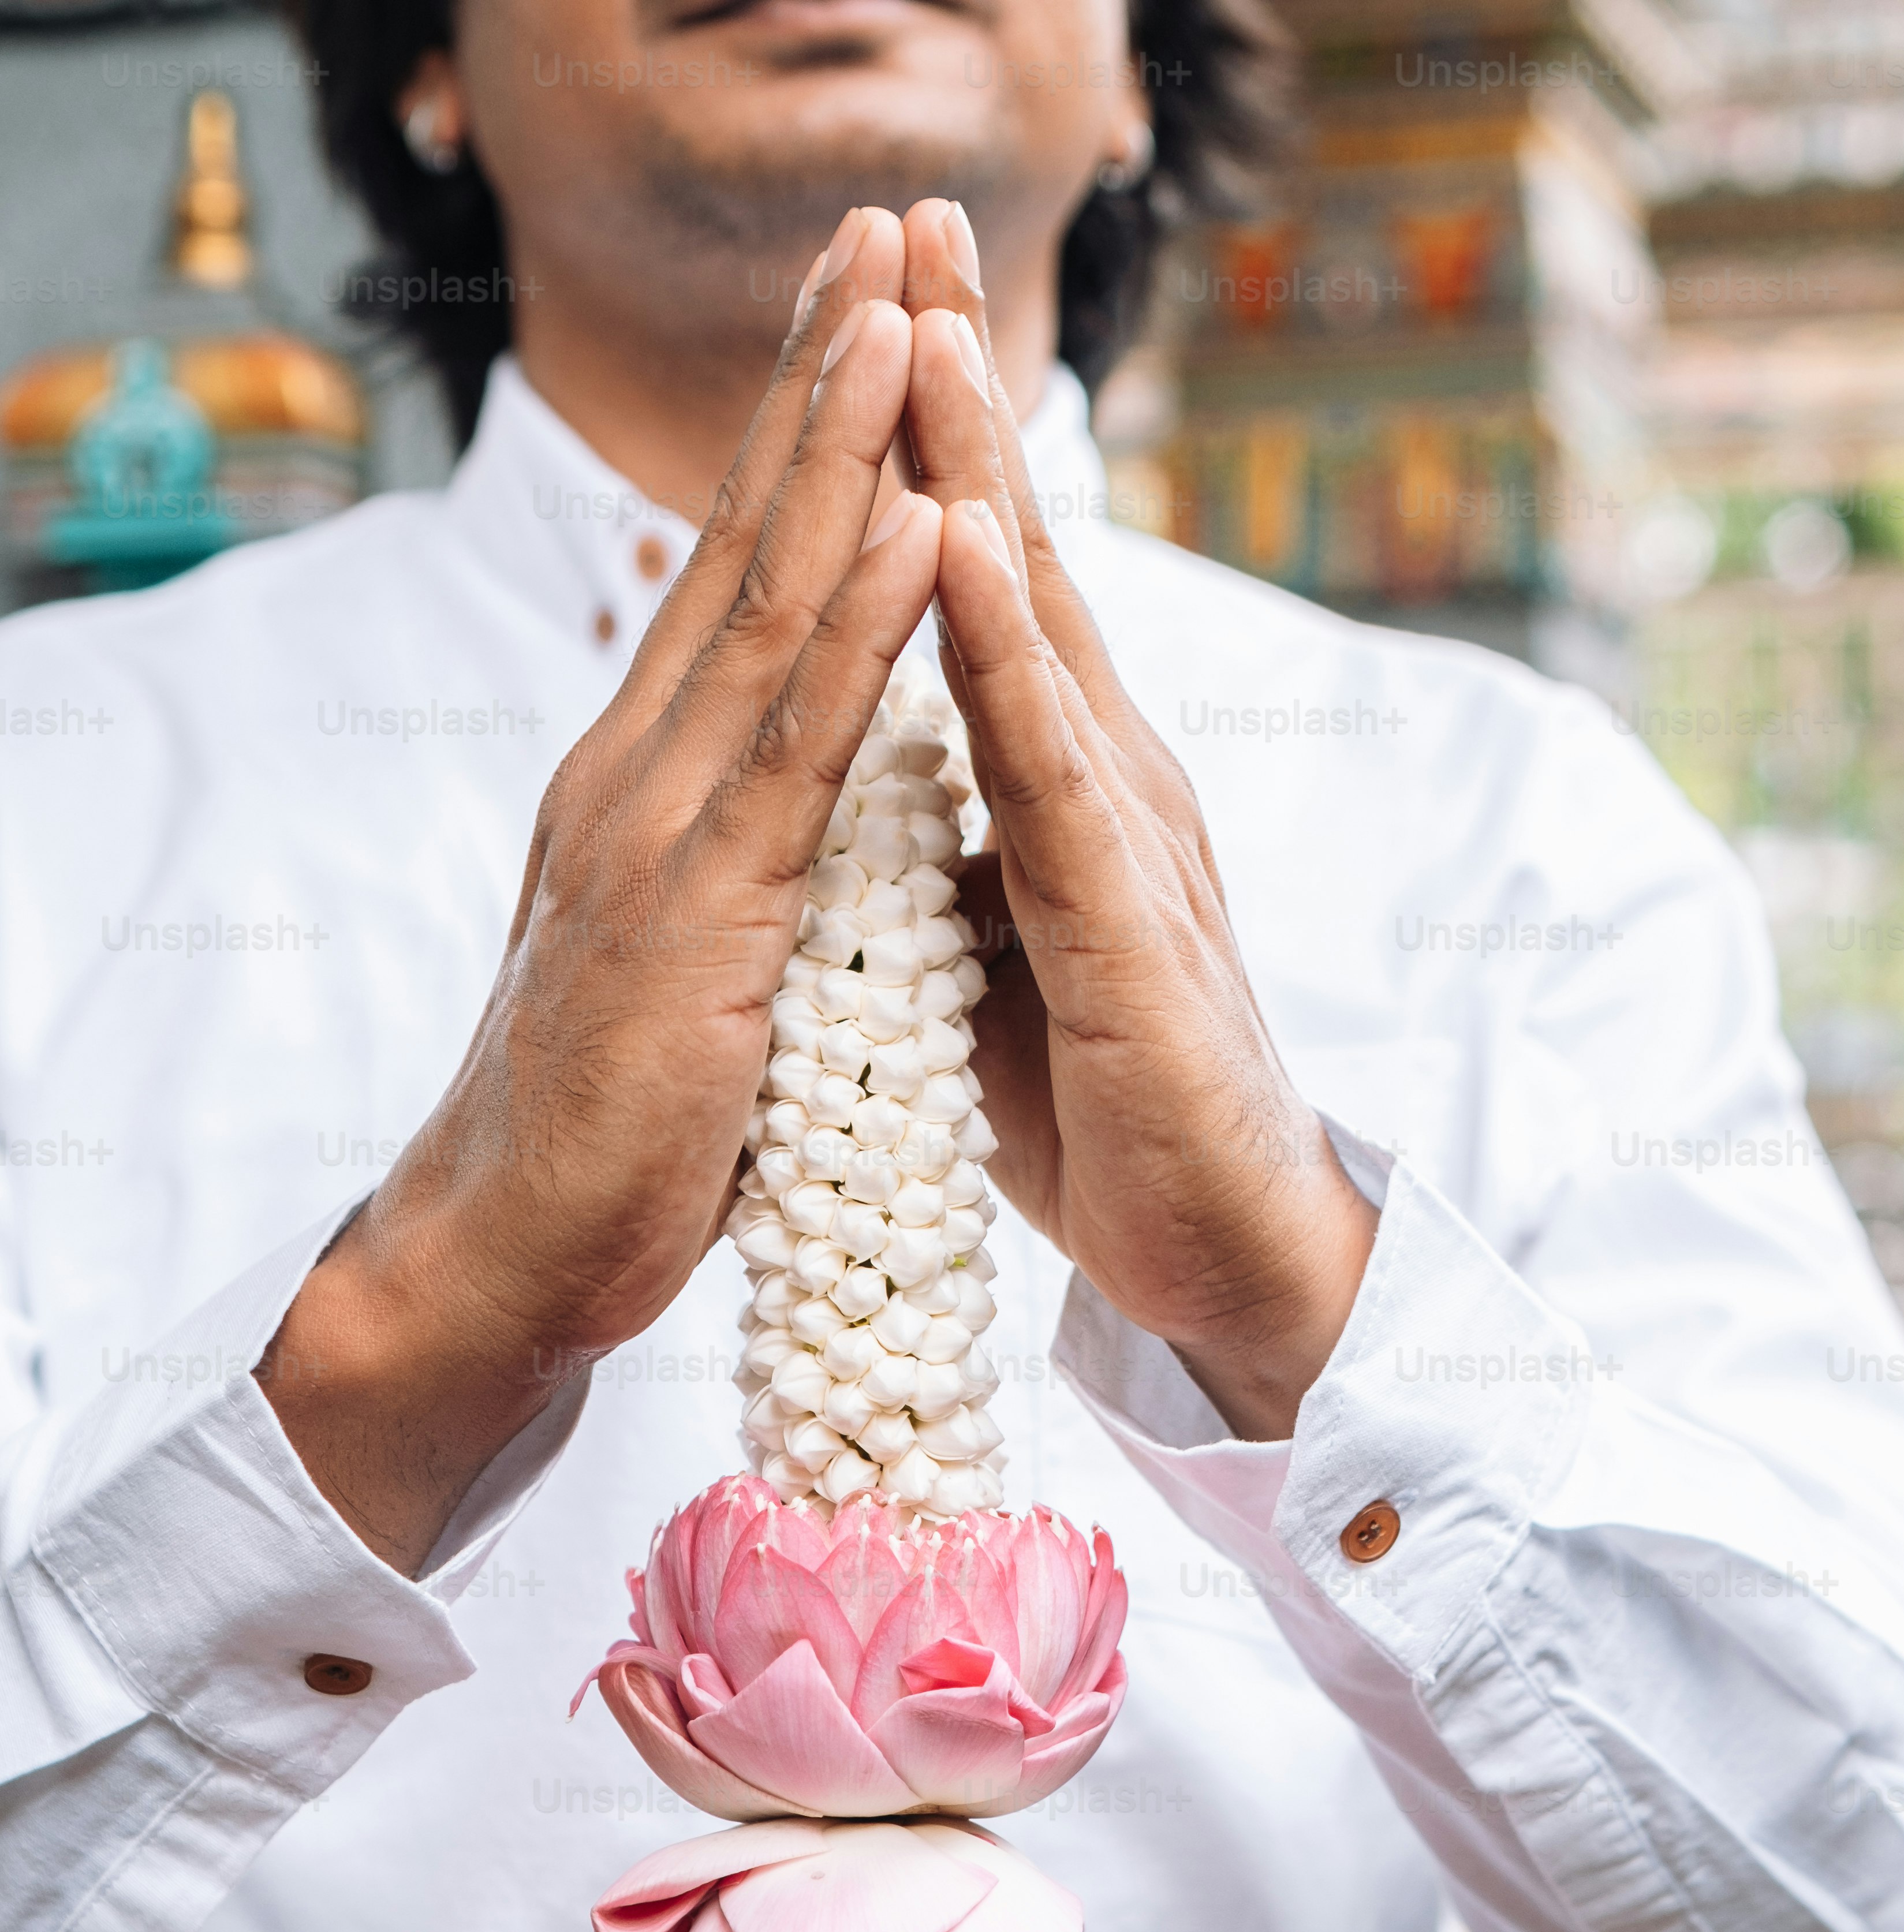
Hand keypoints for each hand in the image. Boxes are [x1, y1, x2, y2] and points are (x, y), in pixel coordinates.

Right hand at [262, 210, 942, 1571]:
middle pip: (737, 547)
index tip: (855, 312)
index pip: (728, 579)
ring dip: (841, 456)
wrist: (511, 1252)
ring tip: (905, 315)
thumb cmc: (613, 1121)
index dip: (792, 438)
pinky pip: (797, 754)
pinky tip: (914, 527)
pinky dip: (859, 631)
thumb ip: (722, 859)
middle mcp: (638, 780)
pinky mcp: (697, 923)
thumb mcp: (679, 951)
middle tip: (878, 230)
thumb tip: (774, 811)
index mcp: (644, 787)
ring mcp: (659, 840)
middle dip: (814, 385)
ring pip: (763, 613)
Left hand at [897, 202, 1378, 1440]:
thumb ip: (939, 848)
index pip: (975, 590)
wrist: (1219, 1251)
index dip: (923, 450)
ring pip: (1041, 628)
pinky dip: (1006, 652)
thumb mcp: (986, 945)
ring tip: (930, 325)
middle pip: (1016, 558)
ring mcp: (1128, 843)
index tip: (862, 306)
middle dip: (959, 392)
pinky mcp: (1133, 929)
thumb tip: (869, 784)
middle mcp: (1100, 781)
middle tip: (907, 226)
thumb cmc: (1099, 1106)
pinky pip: (1055, 769)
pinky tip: (965, 547)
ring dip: (984, 471)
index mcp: (1051, 787)